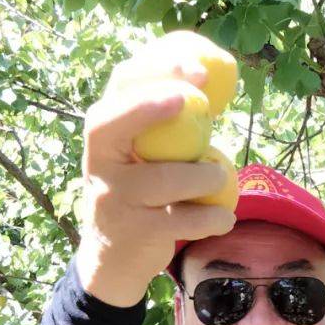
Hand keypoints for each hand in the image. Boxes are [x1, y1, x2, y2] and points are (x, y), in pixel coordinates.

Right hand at [76, 51, 234, 307]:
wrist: (114, 256)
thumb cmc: (142, 190)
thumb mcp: (142, 154)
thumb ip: (164, 122)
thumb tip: (213, 80)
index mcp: (104, 132)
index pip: (119, 88)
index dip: (156, 71)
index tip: (199, 68)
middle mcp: (98, 161)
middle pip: (111, 122)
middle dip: (151, 104)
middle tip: (201, 100)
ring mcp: (112, 197)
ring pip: (163, 178)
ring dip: (205, 176)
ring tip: (219, 177)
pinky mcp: (133, 232)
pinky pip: (180, 220)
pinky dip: (211, 218)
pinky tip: (225, 217)